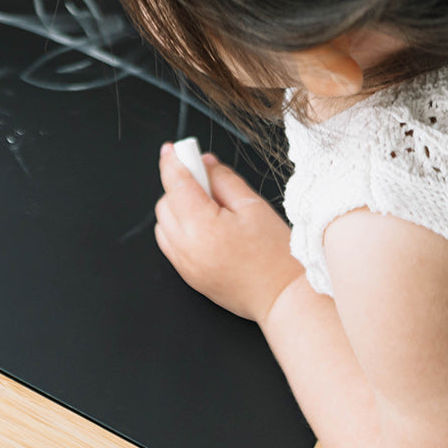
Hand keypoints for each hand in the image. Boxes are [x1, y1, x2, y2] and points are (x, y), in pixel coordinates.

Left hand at [154, 143, 304, 323]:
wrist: (284, 298)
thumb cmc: (276, 255)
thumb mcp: (253, 205)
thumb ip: (223, 179)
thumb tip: (204, 163)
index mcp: (202, 227)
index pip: (176, 184)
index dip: (172, 162)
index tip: (171, 149)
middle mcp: (186, 248)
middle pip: (165, 203)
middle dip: (179, 186)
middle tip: (206, 180)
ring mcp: (185, 265)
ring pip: (163, 224)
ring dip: (177, 208)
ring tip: (210, 208)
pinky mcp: (188, 276)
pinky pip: (170, 244)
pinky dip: (178, 229)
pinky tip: (205, 227)